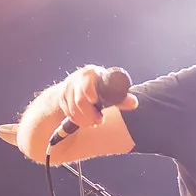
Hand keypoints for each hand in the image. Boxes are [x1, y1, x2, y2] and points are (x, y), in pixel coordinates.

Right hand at [18, 66, 135, 159]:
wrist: (79, 87)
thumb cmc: (100, 88)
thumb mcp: (110, 90)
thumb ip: (121, 98)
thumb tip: (134, 103)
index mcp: (91, 73)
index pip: (87, 81)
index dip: (91, 92)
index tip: (95, 101)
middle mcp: (77, 78)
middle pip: (80, 100)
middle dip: (90, 114)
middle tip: (99, 120)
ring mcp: (68, 88)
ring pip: (74, 109)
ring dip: (85, 120)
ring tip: (94, 122)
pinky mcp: (62, 98)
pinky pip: (69, 113)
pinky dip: (77, 120)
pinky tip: (85, 121)